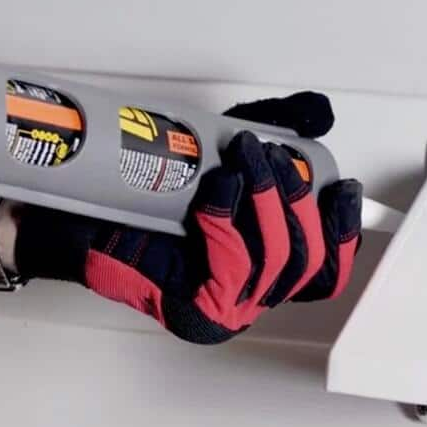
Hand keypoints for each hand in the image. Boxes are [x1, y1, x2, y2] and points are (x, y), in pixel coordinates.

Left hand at [14, 92, 362, 343]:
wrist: (84, 219)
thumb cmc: (146, 198)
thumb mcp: (221, 151)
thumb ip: (274, 129)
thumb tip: (318, 114)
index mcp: (263, 269)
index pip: (326, 267)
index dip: (343, 229)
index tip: (342, 186)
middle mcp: (250, 296)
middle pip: (308, 261)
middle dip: (298, 200)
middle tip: (272, 154)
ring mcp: (226, 310)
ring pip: (276, 262)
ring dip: (267, 202)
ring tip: (245, 157)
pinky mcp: (195, 313)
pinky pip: (231, 267)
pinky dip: (229, 221)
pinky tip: (220, 188)